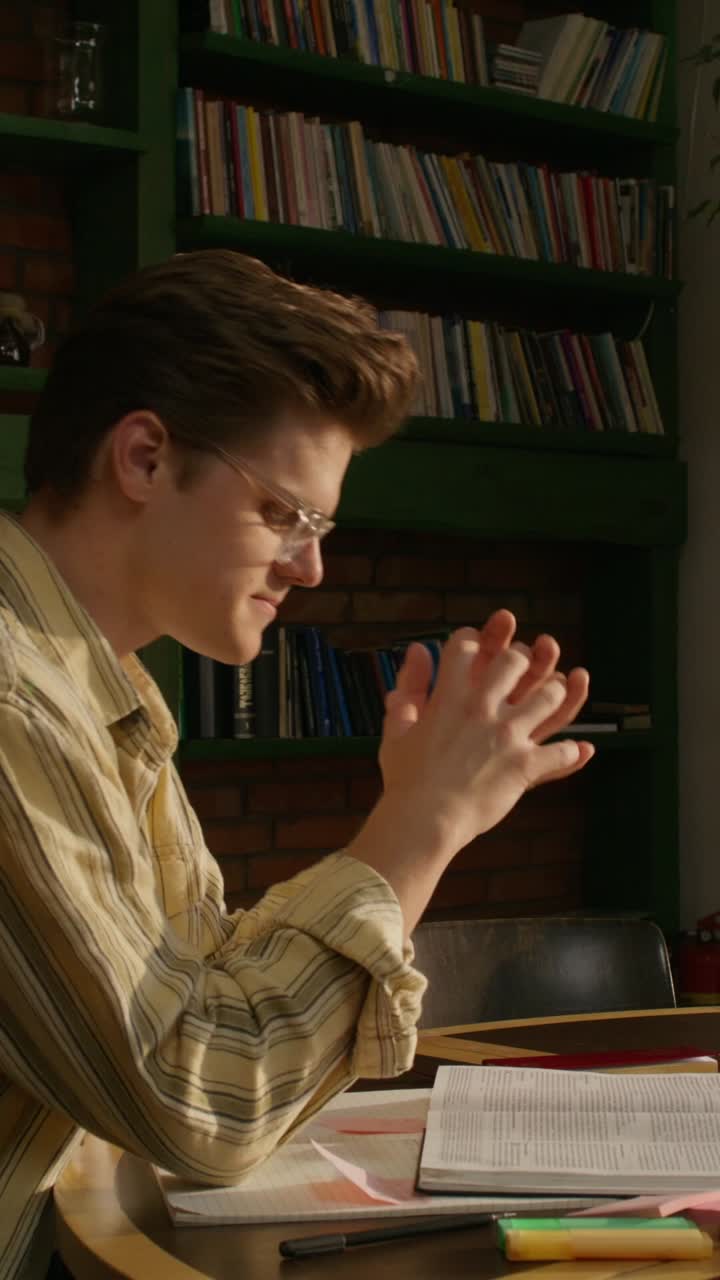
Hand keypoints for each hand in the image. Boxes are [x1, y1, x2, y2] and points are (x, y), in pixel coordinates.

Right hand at [379, 615, 593, 853]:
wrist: (425, 819)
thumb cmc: (406, 779)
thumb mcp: (397, 728)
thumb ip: (409, 685)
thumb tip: (416, 650)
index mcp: (450, 696)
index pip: (466, 646)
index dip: (473, 639)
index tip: (477, 646)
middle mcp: (484, 708)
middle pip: (515, 661)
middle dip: (522, 659)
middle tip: (523, 667)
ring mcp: (509, 735)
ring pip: (549, 697)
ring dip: (555, 693)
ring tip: (555, 694)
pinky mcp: (526, 765)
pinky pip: (561, 751)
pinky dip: (570, 752)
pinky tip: (575, 750)